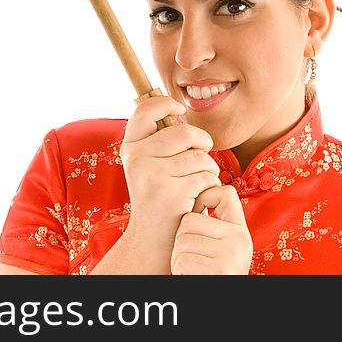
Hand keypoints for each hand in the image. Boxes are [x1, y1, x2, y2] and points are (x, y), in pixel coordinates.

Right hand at [119, 95, 221, 256]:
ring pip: (199, 155)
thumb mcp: (147, 164)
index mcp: (131, 148)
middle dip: (202, 142)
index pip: (145, 109)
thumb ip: (157, 139)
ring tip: (198, 180)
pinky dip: (210, 185)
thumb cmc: (159, 195)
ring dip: (208, 168)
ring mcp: (153, 175)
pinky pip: (206, 176)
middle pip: (184, 132)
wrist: (153, 238)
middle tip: (200, 157)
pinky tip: (198, 196)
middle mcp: (137, 158)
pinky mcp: (172, 192)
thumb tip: (176, 108)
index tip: (179, 110)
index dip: (166, 103)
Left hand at [170, 184, 252, 274]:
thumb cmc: (208, 274)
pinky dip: (180, 270)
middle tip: (193, 256)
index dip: (204, 197)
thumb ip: (212, 225)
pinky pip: (183, 259)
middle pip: (190, 219)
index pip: (225, 192)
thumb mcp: (220, 247)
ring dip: (179, 256)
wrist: (216, 303)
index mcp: (240, 230)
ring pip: (182, 240)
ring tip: (193, 267)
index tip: (198, 211)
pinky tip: (192, 276)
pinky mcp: (221, 269)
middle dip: (182, 239)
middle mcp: (240, 239)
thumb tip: (195, 192)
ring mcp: (232, 254)